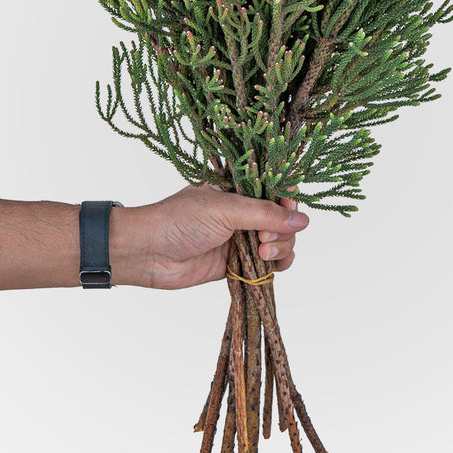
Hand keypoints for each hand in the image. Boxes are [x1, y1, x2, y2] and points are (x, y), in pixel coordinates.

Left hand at [118, 185, 309, 290]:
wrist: (149, 254)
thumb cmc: (180, 220)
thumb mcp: (226, 209)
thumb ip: (265, 214)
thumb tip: (303, 221)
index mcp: (238, 187)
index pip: (275, 189)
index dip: (287, 200)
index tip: (288, 209)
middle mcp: (243, 210)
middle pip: (283, 218)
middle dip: (282, 229)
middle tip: (263, 237)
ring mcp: (242, 236)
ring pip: (281, 241)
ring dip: (281, 247)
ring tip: (261, 252)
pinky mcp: (239, 262)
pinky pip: (270, 263)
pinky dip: (277, 264)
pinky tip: (269, 264)